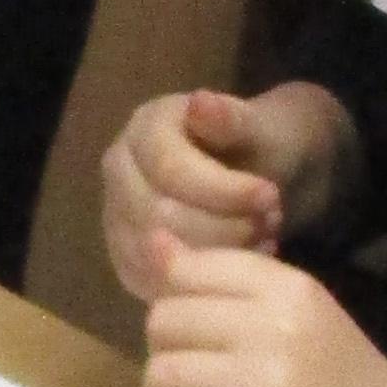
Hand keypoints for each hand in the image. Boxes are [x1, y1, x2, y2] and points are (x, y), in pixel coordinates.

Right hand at [101, 81, 353, 295]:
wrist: (262, 174)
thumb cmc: (262, 144)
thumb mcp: (260, 126)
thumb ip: (231, 118)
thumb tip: (200, 103)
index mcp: (144, 128)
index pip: (170, 170)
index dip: (223, 190)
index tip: (270, 197)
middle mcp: (118, 170)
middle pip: (160, 216)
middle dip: (224, 226)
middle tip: (269, 224)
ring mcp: (116, 215)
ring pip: (156, 255)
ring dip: (217, 257)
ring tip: (260, 242)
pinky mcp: (126, 256)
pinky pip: (153, 283)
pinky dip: (200, 280)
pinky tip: (237, 266)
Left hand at [139, 241, 386, 386]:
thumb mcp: (299, 320)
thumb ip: (228, 286)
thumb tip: (154, 240)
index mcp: (292, 289)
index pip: (192, 269)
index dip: (176, 305)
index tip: (200, 336)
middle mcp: (280, 327)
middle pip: (165, 321)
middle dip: (167, 355)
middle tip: (196, 384)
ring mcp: (272, 386)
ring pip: (164, 375)